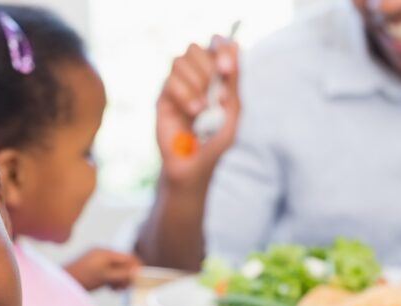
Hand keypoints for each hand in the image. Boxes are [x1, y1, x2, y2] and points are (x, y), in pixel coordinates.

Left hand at [64, 247, 141, 290]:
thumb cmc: (82, 278)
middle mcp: (102, 253)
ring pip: (115, 268)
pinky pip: (108, 271)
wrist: (63, 281)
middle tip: (127, 287)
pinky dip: (112, 279)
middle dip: (127, 275)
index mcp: (105, 252)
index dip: (137, 266)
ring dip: (119, 278)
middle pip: (122, 263)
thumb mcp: (105, 278)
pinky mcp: (93, 266)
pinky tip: (111, 288)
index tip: (142, 276)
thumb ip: (122, 274)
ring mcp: (97, 259)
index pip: (127, 256)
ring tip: (117, 289)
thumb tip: (136, 272)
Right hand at [156, 36, 240, 190]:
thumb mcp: (232, 112)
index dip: (220, 48)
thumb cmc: (215, 141)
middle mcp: (194, 76)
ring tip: (203, 108)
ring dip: (196, 82)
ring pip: (180, 61)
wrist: (194, 166)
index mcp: (214, 75)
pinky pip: (170, 81)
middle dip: (208, 65)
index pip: (215, 44)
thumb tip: (236, 46)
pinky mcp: (163, 98)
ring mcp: (177, 86)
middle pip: (195, 48)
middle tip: (218, 90)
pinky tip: (194, 112)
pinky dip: (186, 95)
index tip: (226, 67)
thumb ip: (233, 81)